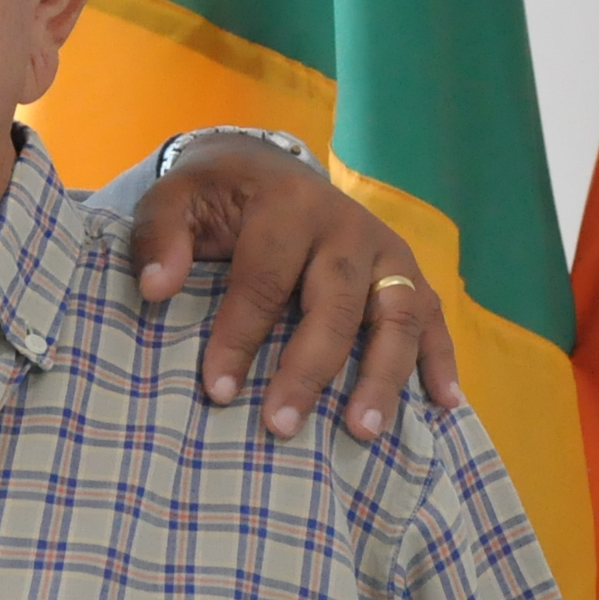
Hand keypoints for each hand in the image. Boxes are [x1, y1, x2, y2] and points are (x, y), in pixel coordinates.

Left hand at [129, 134, 460, 441]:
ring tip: (361, 431)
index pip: (265, 279)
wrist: (264, 168)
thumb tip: (156, 288)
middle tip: (280, 425)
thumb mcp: (174, 200)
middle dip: (308, 369)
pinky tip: (443, 404)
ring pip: (396, 314)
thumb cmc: (216, 197)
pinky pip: (433, 317)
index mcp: (287, 204)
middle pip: (334, 304)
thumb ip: (159, 237)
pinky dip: (442, 359)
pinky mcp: (408, 271)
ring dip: (382, 375)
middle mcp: (346, 225)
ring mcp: (386, 250)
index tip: (217, 391)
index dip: (240, 337)